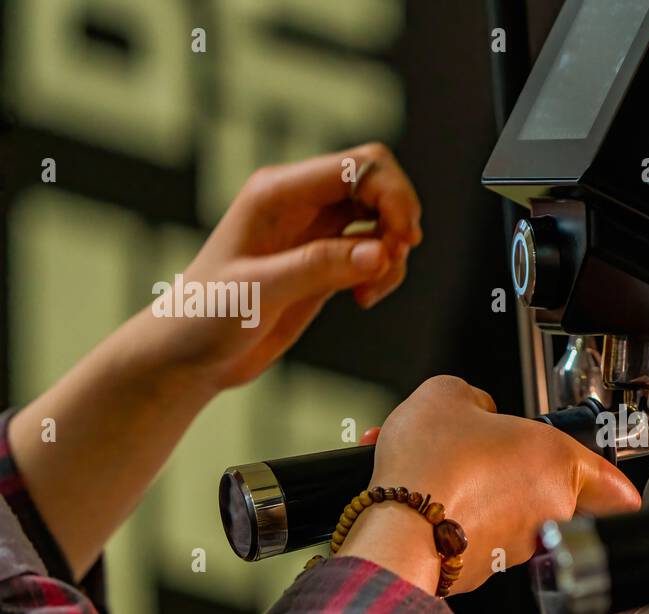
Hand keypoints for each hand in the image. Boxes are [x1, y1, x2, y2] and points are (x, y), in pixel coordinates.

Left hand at [132, 143, 421, 392]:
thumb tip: (381, 253)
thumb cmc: (205, 317)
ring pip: (381, 218)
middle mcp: (300, 203)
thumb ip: (320, 267)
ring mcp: (314, 231)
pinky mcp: (325, 261)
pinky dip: (385, 271)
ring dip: (394, 252)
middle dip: (400, 219)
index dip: (394, 195)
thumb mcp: (259, 291)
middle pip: (377, 182)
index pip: (358, 166)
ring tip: (371, 291)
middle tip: (395, 262)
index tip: (403, 241)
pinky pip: (375, 250)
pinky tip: (363, 298)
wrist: (188, 355)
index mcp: (278, 193)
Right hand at [339, 377, 640, 594]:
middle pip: (550, 490)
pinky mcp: (487, 568)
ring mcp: (520, 543)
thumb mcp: (447, 395)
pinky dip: (454, 518)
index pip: (613, 482)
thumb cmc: (432, 465)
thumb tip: (475, 411)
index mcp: (556, 459)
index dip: (618, 485)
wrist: (398, 526)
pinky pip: (477, 535)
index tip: (622, 491)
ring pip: (508, 512)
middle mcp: (548, 507)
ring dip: (478, 492)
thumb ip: (473, 398)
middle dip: (514, 471)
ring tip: (436, 470)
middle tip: (481, 453)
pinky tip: (424, 497)